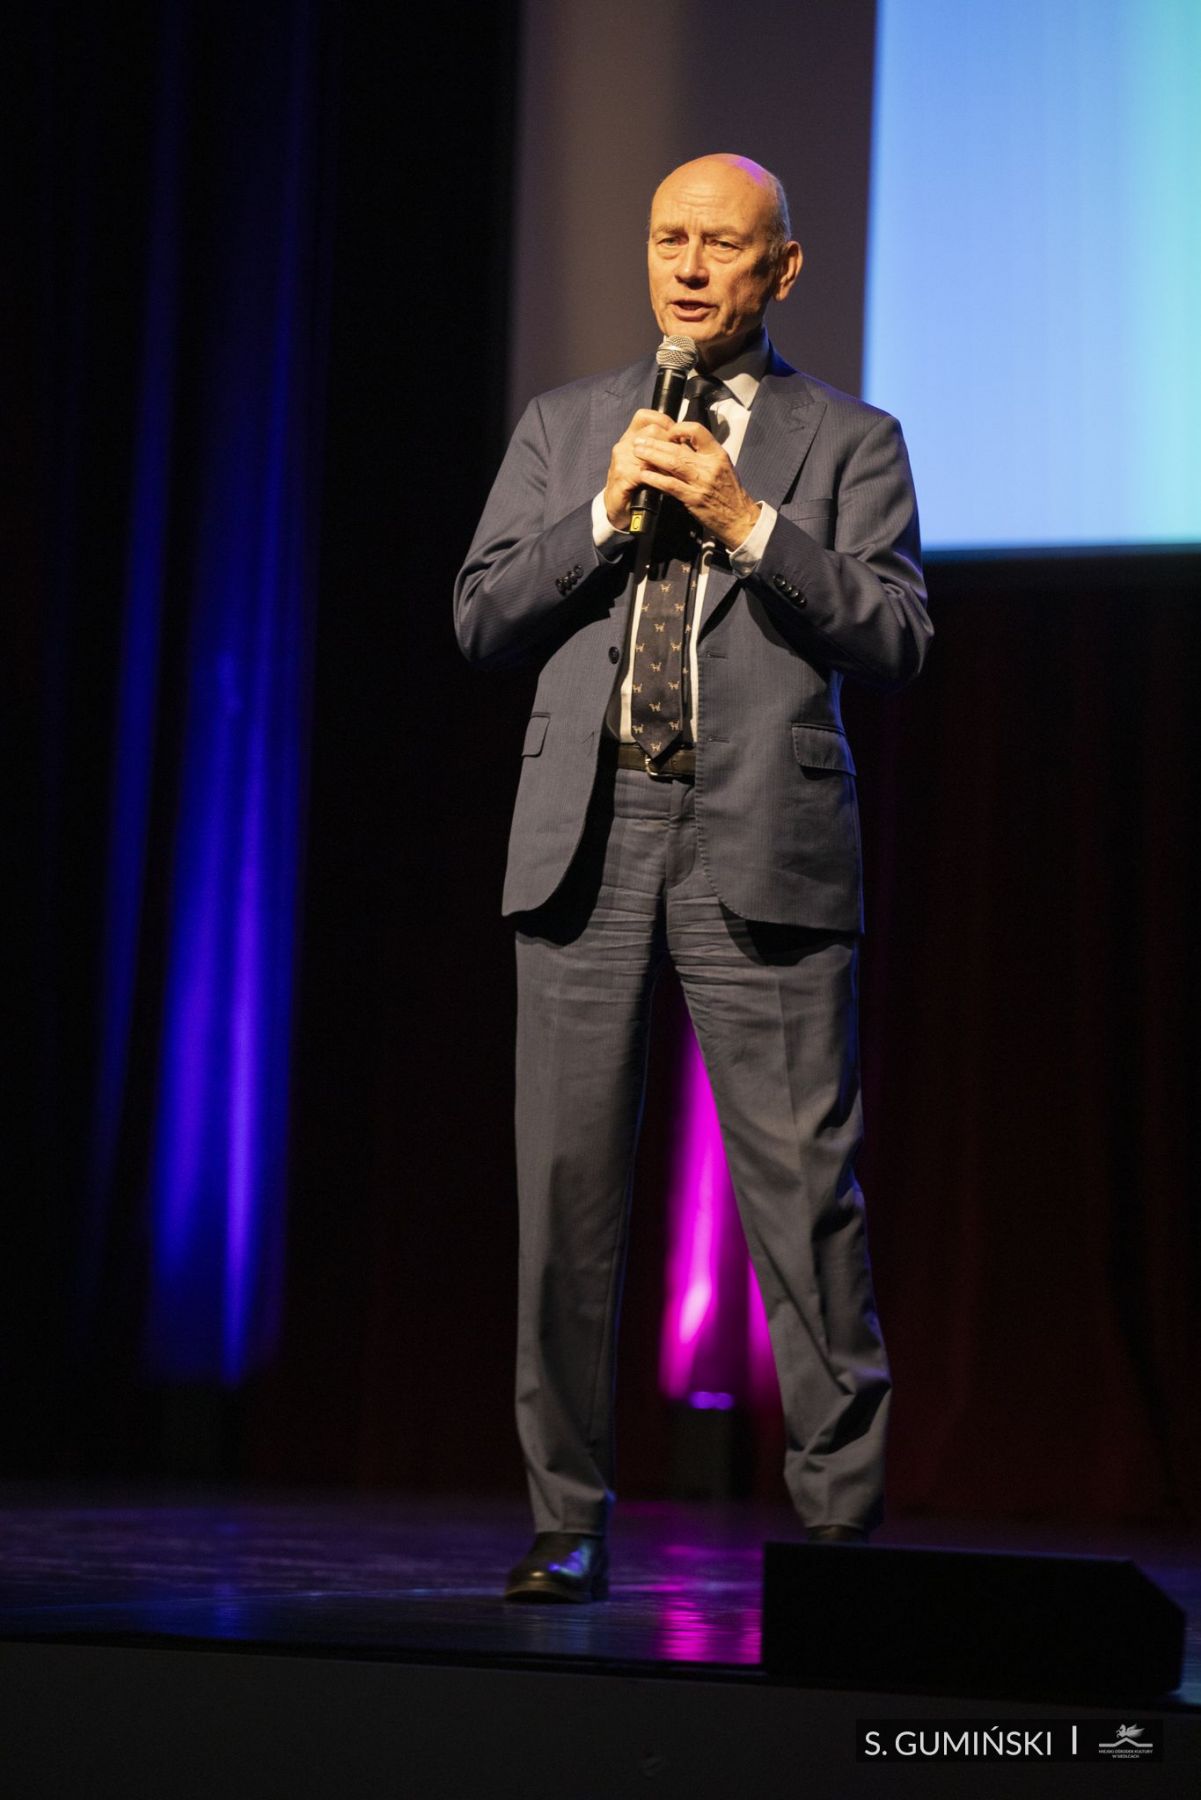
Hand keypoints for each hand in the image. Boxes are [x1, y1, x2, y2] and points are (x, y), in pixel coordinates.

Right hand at [603, 408, 679, 532]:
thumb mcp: (646, 462)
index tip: (678, 435)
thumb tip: (682, 442)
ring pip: (651, 450)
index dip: (665, 422)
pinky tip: (667, 484)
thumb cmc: (635, 484)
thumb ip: (658, 449)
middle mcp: (624, 444)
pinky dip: (659, 477)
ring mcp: (621, 459)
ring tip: (678, 472)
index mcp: (630, 437)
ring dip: (668, 461)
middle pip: (652, 431)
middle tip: (683, 457)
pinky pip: (646, 471)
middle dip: (670, 443)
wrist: (616, 507)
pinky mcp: (622, 475)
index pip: (646, 416)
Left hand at [617, 416, 760, 548]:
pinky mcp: (694, 498)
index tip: (667, 432)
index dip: (679, 429)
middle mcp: (709, 465)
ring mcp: (701, 482)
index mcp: (717, 454)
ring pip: (673, 463)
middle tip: (639, 440)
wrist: (739, 519)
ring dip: (652, 456)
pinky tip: (644, 475)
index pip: (697, 431)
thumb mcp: (721, 467)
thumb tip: (681, 443)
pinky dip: (656, 479)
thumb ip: (703, 455)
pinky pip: (671, 485)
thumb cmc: (729, 493)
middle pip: (678, 448)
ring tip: (637, 451)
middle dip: (656, 442)